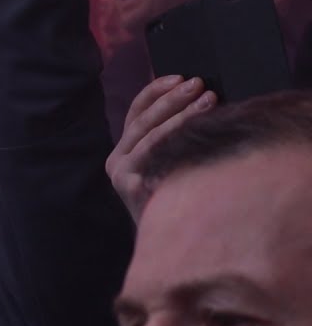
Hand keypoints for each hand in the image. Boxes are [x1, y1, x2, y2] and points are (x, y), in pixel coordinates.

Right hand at [106, 76, 215, 220]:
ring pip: (151, 134)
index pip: (135, 111)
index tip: (180, 76)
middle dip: (173, 98)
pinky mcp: (132, 186)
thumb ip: (168, 143)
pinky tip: (201, 128)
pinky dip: (178, 137)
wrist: (166, 249)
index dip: (156, 90)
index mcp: (122, 152)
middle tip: (199, 84)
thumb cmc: (175, 206)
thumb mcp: (166, 169)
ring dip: (182, 114)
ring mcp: (121, 174)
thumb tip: (196, 103)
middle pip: (143, 119)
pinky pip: (156, 154)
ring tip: (208, 99)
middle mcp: (116, 161)